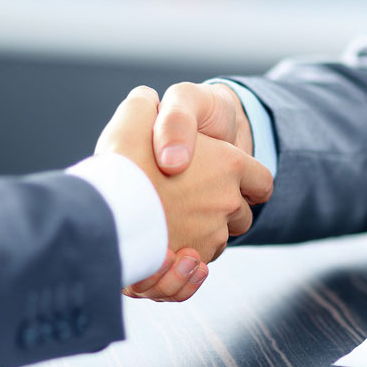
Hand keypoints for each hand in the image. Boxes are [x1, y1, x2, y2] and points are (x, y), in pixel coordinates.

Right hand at [95, 86, 272, 299]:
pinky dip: (188, 260)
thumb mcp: (136, 115)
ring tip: (172, 223)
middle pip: (241, 214)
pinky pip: (199, 266)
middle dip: (224, 211)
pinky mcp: (192, 263)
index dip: (250, 182)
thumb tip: (148, 100)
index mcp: (229, 164)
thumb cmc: (123, 157)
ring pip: (219, 240)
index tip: (238, 184)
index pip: (260, 180)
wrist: (106, 208)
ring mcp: (213, 235)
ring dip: (203, 235)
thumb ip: (149, 106)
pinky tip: (166, 246)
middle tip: (191, 201)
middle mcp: (228, 201)